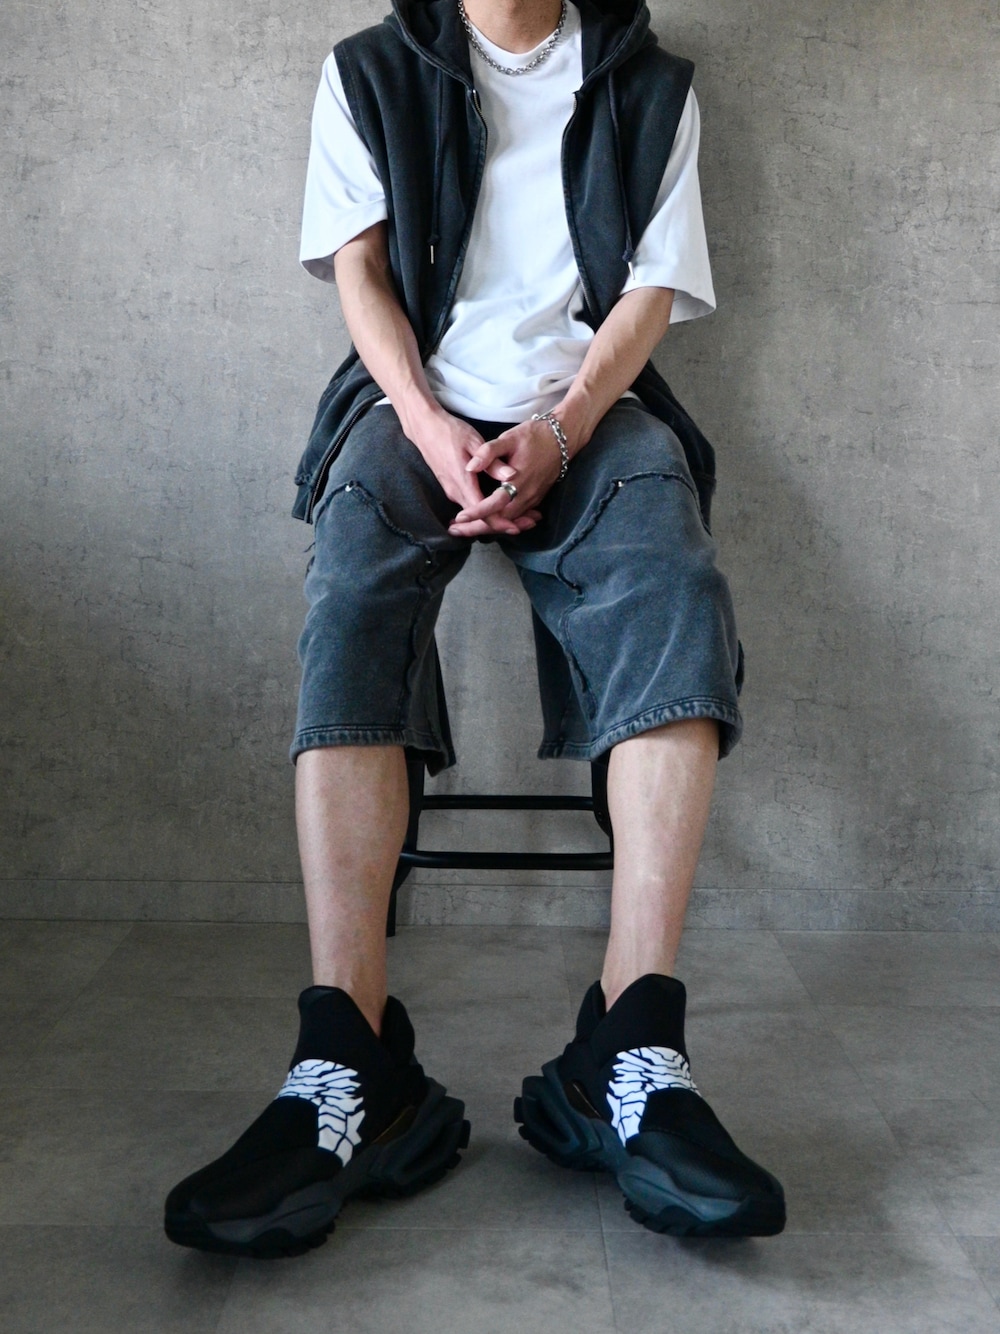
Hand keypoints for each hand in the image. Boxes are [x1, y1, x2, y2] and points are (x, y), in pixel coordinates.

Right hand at [406, 407, 541, 537]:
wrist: (424, 428)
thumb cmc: (449, 432)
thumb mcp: (473, 442)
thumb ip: (492, 462)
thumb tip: (511, 476)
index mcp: (463, 482)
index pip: (483, 512)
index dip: (501, 522)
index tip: (519, 526)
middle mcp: (456, 492)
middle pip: (482, 518)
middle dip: (505, 523)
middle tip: (530, 523)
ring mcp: (452, 491)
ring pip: (477, 513)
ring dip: (498, 517)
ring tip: (523, 517)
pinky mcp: (452, 488)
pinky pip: (471, 506)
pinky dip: (488, 510)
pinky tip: (503, 507)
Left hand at [449, 416, 565, 536]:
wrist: (563, 438)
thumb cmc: (534, 436)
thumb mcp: (509, 438)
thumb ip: (488, 452)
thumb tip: (470, 466)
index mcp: (517, 482)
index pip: (493, 505)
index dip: (475, 513)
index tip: (458, 519)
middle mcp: (526, 496)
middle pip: (499, 520)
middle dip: (476, 527)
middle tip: (454, 530)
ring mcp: (533, 499)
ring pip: (508, 521)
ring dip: (488, 527)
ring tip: (466, 529)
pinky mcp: (536, 498)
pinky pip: (518, 517)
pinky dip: (502, 522)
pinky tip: (488, 523)